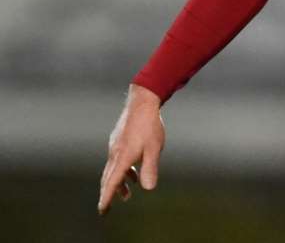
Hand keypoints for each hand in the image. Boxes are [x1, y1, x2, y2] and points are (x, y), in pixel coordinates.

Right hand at [98, 84, 165, 214]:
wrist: (142, 102)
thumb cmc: (149, 125)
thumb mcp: (154, 148)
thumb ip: (150, 168)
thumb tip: (148, 188)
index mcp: (122, 157)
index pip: (111, 182)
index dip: (107, 197)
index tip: (102, 210)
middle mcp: (115, 153)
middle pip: (108, 178)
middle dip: (108, 193)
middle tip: (107, 208)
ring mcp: (115, 146)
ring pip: (113, 169)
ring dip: (119, 182)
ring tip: (127, 193)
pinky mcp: (118, 140)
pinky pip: (117, 160)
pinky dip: (122, 170)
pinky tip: (133, 171)